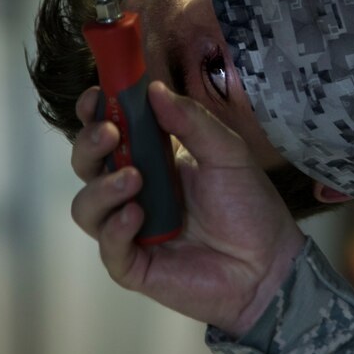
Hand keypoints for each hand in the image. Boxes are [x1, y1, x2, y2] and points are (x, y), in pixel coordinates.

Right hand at [69, 83, 304, 335]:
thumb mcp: (227, 153)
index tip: (97, 94)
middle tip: (111, 133)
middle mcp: (133, 191)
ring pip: (86, 207)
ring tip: (133, 179)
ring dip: (101, 188)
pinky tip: (138, 215)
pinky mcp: (133, 265)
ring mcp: (129, 229)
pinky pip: (108, 247)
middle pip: (87, 166)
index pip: (110, 132)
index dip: (95, 113)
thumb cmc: (248, 205)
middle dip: (89, 145)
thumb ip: (192, 122)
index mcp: (152, 159)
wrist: (267, 262)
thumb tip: (154, 88)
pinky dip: (115, 228)